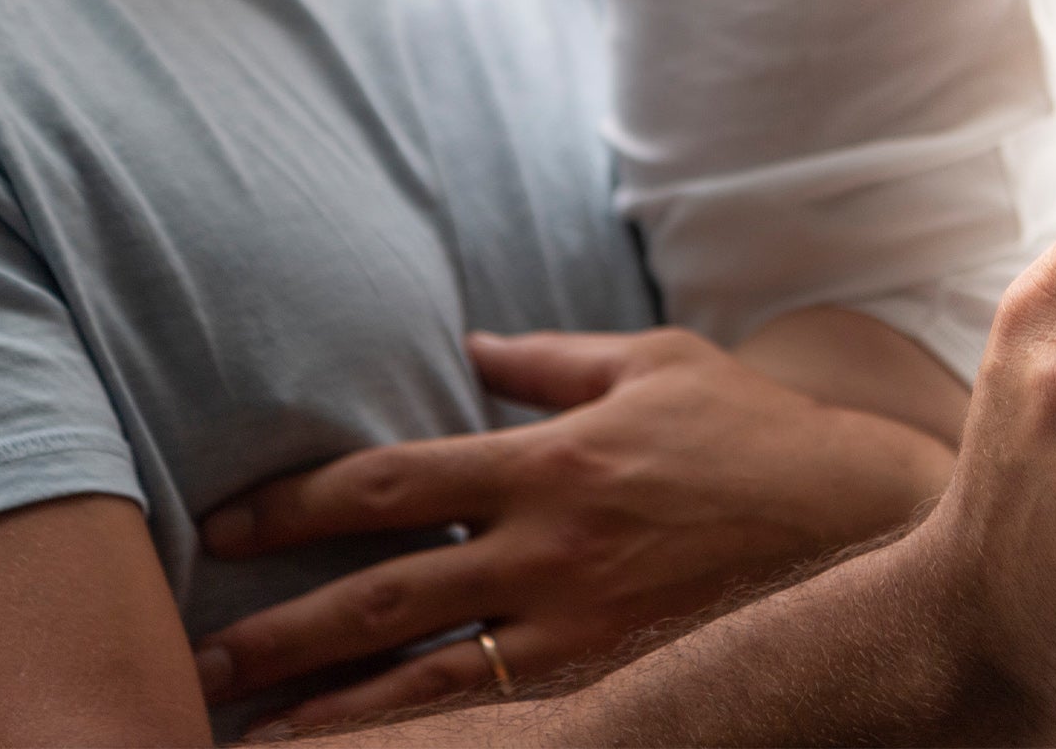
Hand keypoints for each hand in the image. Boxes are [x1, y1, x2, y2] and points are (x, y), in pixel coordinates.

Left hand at [193, 328, 953, 733]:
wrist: (856, 512)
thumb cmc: (746, 429)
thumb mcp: (650, 363)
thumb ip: (549, 360)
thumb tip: (468, 346)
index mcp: (551, 456)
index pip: (394, 480)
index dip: (297, 503)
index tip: (223, 523)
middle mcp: (551, 546)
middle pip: (388, 593)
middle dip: (284, 627)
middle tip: (199, 654)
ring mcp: (581, 627)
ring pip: (430, 683)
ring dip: (332, 710)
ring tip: (249, 738)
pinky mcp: (615, 681)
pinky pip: (502, 727)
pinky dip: (426, 747)